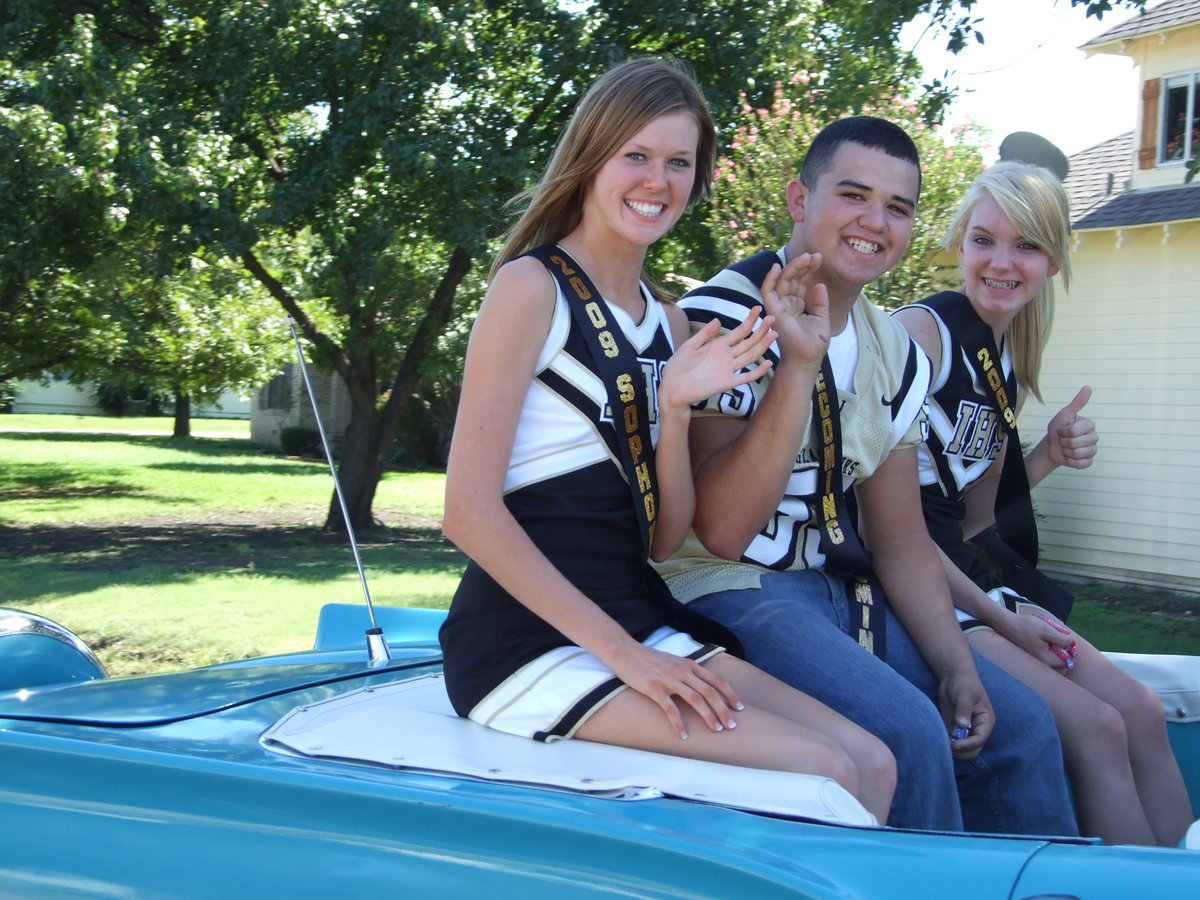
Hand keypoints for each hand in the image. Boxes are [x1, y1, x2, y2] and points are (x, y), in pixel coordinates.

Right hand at [610, 642, 742, 738]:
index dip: (729, 694)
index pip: (715, 680)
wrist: (624, 652)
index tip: (739, 708)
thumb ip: (688, 671)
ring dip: (708, 716)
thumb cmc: (648, 659)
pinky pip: (670, 708)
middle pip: (709, 691)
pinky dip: (679, 723)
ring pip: (695, 699)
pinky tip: (683, 735)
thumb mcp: (673, 661)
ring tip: (716, 730)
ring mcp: (668, 679)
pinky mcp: (654, 689)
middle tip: (732, 726)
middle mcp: (682, 670)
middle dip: (723, 709)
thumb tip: (702, 686)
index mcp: (688, 665)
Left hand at [659, 306, 776, 411]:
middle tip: (772, 318)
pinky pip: (745, 377)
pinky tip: (768, 362)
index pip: (739, 331)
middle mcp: (726, 356)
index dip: (749, 320)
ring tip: (773, 334)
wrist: (672, 388)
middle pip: (748, 342)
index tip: (758, 308)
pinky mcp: (727, 383)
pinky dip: (757, 371)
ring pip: (750, 356)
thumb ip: (705, 334)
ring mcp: (728, 369)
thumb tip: (718, 320)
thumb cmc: (678, 366)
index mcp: (718, 345)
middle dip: (760, 330)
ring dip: (762, 346)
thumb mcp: (690, 345)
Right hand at [761, 253, 829, 369]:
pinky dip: (770, 279)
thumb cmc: (814, 344)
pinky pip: (767, 292)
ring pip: (782, 281)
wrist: (808, 358)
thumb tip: (819, 284)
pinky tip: (777, 266)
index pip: (800, 282)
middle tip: (815, 255)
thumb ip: (820, 302)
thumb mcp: (822, 318)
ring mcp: (779, 307)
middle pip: (792, 279)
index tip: (819, 259)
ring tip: (807, 257)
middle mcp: (786, 305)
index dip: (808, 270)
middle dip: (803, 266)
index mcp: (796, 306)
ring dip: (793, 267)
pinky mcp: (773, 311)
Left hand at [938, 671, 994, 759]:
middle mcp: (978, 729)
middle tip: (946, 746)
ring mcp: (966, 730)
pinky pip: (951, 742)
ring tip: (941, 741)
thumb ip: (964, 709)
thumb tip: (963, 725)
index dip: (968, 745)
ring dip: (952, 749)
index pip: (980, 739)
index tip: (955, 745)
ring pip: (962, 749)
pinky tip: (937, 738)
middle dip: (961, 750)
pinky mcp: (954, 729)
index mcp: (986, 721)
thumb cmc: (964, 683)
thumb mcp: (965, 694)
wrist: (954, 677)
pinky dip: (945, 744)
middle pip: (973, 750)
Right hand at [1004, 609, 1076, 670]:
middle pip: (1060, 662)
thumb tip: (1072, 645)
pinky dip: (1046, 647)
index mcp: (1046, 660)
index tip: (1064, 639)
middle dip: (1062, 650)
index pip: (1067, 661)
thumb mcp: (1047, 630)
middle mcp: (1041, 664)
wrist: (1006, 623)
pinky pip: (1044, 655)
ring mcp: (1035, 661)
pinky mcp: (1031, 656)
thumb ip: (1063, 639)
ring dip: (1054, 647)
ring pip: (1052, 658)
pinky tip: (1039, 637)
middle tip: (1056, 637)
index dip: (1070, 650)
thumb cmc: (1026, 626)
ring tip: (1046, 635)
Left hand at [1045, 386, 1096, 469]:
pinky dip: (1070, 461)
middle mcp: (1094, 436)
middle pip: (1074, 443)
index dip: (1063, 432)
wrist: (1052, 445)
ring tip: (1066, 447)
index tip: (1062, 430)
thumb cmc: (1058, 428)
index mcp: (1089, 424)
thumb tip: (1088, 387)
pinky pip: (1080, 464)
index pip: (1073, 431)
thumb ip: (1077, 402)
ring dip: (1066, 452)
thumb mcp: (1064, 415)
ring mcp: (1093, 450)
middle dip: (1063, 442)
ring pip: (1077, 454)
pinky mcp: (1089, 461)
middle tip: (1063, 439)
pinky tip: (1069, 456)